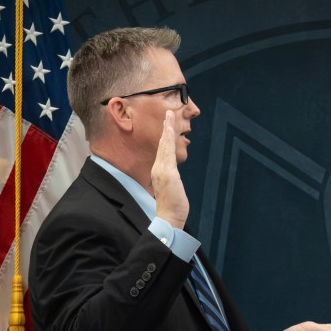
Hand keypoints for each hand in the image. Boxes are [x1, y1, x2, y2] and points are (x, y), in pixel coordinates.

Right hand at [152, 111, 188, 228]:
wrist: (169, 218)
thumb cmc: (171, 206)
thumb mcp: (171, 189)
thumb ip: (170, 180)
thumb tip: (172, 178)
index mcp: (159, 171)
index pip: (163, 150)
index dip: (165, 136)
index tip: (167, 124)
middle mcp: (159, 168)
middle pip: (162, 143)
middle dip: (165, 126)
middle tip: (168, 112)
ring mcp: (162, 169)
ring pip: (165, 144)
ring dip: (167, 128)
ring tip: (170, 114)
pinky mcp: (168, 172)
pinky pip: (168, 151)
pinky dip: (168, 138)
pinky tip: (170, 128)